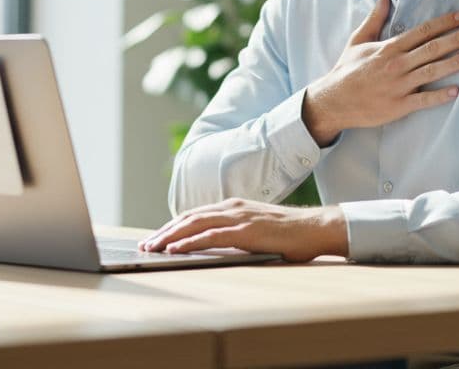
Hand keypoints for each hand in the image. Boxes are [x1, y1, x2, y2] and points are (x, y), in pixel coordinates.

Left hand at [138, 199, 346, 261]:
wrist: (314, 228)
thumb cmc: (287, 234)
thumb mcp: (254, 229)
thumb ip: (233, 233)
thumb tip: (212, 245)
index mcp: (232, 207)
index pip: (193, 215)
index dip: (171, 227)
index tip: (155, 239)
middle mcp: (231, 208)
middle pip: (187, 218)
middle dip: (163, 232)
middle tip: (144, 245)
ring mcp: (238, 218)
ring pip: (194, 224)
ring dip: (169, 237)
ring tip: (152, 248)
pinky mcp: (245, 232)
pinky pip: (211, 236)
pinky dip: (190, 242)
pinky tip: (176, 250)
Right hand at [302, 0, 458, 145]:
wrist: (334, 100)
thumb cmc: (347, 70)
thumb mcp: (359, 40)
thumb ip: (375, 18)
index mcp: (389, 48)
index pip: (422, 31)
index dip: (444, 23)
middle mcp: (397, 64)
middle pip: (432, 48)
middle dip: (455, 39)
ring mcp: (399, 85)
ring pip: (431, 71)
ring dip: (453, 62)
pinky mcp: (399, 105)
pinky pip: (423, 100)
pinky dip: (440, 96)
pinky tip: (456, 90)